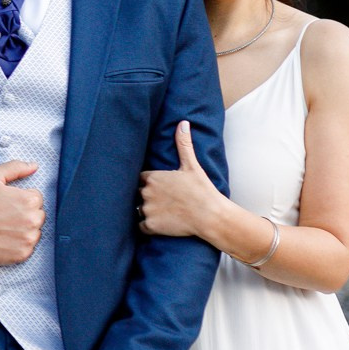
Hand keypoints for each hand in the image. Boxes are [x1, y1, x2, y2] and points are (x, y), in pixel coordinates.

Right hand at [0, 161, 44, 265]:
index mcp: (29, 200)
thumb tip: (34, 166)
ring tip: (4, 229)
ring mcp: (28, 239)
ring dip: (24, 231)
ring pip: (34, 233)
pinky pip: (28, 249)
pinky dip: (19, 246)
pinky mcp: (22, 254)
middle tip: (5, 217)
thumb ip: (16, 168)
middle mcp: (33, 220)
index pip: (37, 199)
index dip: (22, 200)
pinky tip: (4, 240)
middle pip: (38, 216)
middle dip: (25, 215)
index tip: (8, 205)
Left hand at [138, 120, 222, 238]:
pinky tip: (160, 223)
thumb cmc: (202, 190)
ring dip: (147, 211)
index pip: (140, 178)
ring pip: (138, 210)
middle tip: (163, 201)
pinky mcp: (150, 225)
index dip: (148, 182)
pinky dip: (147, 226)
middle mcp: (146, 192)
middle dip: (146, 196)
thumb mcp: (192, 165)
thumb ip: (184, 144)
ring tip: (163, 212)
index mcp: (153, 177)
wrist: (210, 215)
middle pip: (138, 193)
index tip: (159, 187)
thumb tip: (183, 123)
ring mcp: (147, 209)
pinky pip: (140, 226)